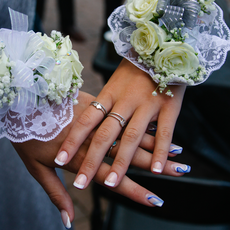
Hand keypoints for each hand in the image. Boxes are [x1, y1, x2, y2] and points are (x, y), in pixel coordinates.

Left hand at [13, 91, 188, 227]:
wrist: (19, 96)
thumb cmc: (25, 135)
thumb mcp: (36, 168)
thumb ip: (55, 194)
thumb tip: (69, 223)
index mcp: (80, 156)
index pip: (112, 177)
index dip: (134, 190)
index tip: (155, 201)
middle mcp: (94, 137)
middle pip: (129, 155)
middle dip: (157, 167)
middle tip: (178, 177)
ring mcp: (99, 117)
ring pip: (133, 135)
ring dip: (156, 147)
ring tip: (178, 158)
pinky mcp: (98, 101)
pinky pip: (124, 115)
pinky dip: (143, 125)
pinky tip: (160, 130)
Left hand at [54, 59, 185, 189]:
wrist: (164, 45)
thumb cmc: (136, 69)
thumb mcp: (114, 83)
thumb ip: (103, 105)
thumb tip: (84, 126)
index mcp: (108, 94)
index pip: (86, 121)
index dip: (73, 141)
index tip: (59, 160)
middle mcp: (125, 100)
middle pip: (105, 135)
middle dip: (92, 161)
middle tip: (80, 184)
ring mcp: (147, 104)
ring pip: (132, 137)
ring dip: (123, 162)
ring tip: (113, 184)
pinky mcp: (169, 106)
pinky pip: (165, 132)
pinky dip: (161, 152)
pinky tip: (157, 171)